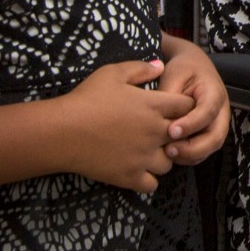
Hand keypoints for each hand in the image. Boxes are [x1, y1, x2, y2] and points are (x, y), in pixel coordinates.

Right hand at [56, 59, 193, 192]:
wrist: (61, 132)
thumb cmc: (86, 99)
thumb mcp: (112, 73)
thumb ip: (140, 69)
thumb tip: (161, 66)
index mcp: (154, 105)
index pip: (188, 107)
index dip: (183, 107)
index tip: (172, 109)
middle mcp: (155, 131)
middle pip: (182, 136)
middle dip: (175, 134)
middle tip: (158, 132)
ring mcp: (144, 156)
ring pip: (169, 162)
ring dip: (162, 158)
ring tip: (146, 153)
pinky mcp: (130, 176)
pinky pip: (152, 184)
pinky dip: (147, 179)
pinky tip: (136, 169)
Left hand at [158, 36, 230, 164]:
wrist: (193, 67)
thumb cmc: (183, 69)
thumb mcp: (174, 74)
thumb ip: (168, 96)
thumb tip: (160, 119)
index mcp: (214, 93)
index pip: (207, 112)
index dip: (191, 124)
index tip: (171, 131)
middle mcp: (221, 112)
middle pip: (216, 136)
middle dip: (193, 148)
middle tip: (169, 150)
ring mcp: (217, 124)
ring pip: (210, 147)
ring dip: (190, 155)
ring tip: (167, 154)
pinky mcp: (209, 133)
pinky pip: (203, 151)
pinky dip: (189, 156)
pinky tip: (171, 154)